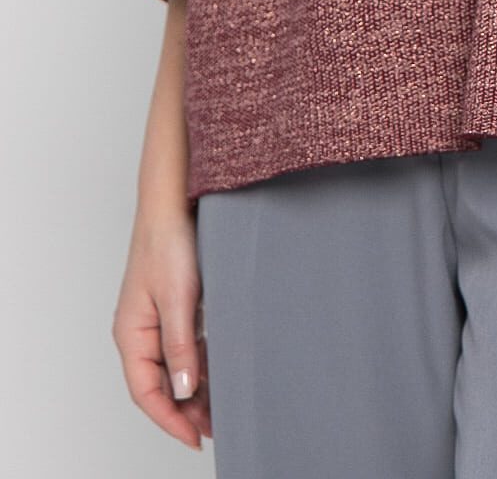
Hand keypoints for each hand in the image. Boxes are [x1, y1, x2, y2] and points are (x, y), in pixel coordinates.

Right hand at [111, 203, 210, 450]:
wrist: (173, 201)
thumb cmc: (168, 243)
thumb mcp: (178, 299)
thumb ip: (181, 347)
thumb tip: (185, 391)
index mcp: (132, 334)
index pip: (146, 393)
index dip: (170, 420)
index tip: (195, 438)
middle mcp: (140, 331)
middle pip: (160, 384)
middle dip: (185, 410)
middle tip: (215, 428)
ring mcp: (156, 319)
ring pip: (174, 366)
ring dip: (195, 388)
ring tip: (221, 407)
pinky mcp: (173, 306)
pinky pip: (183, 345)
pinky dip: (199, 362)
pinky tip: (219, 371)